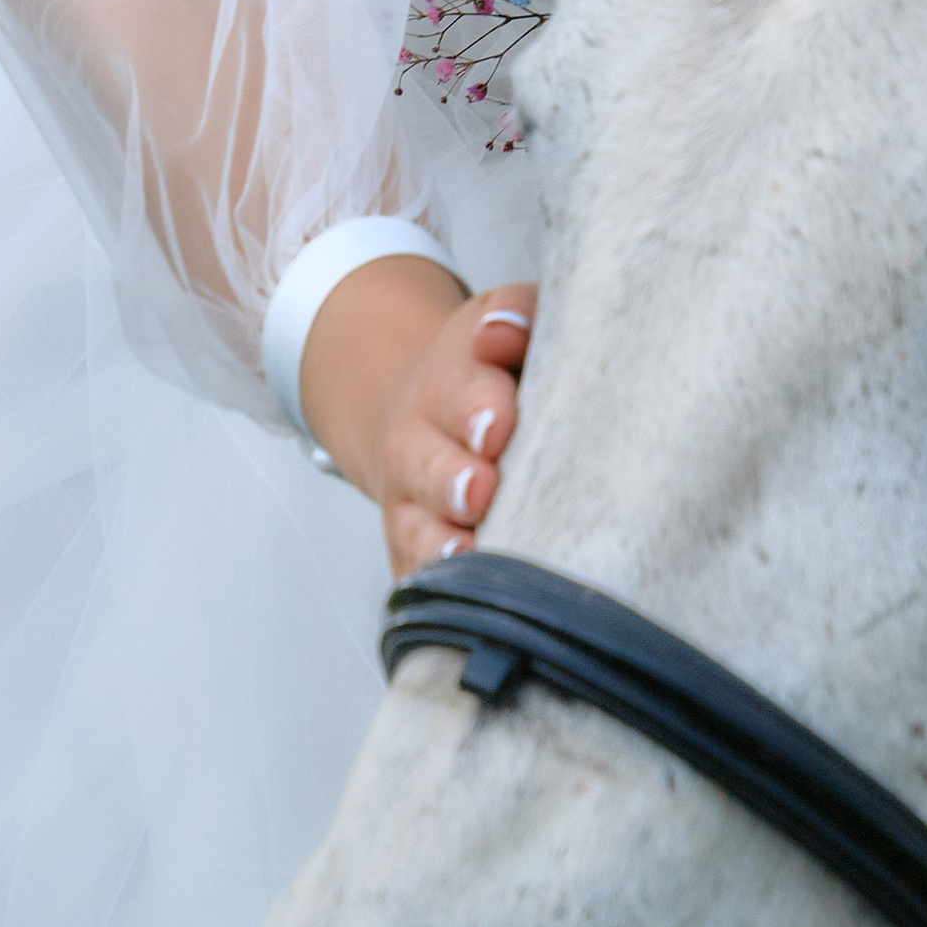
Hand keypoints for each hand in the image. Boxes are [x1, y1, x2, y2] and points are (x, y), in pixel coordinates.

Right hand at [300, 263, 537, 576]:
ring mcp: (412, 505)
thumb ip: (515, 316)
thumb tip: (504, 331)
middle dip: (451, 480)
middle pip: (429, 466)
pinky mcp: (411, 552)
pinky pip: (413, 578)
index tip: (497, 425)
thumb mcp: (503, 320)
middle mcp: (421, 446)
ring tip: (465, 554)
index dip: (478, 406)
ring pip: (416, 530)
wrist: (423, 410)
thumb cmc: (488, 373)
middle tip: (479, 491)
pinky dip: (430, 594)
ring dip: (439, 545)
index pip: (463, 389)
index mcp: (452, 383)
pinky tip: (454, 611)